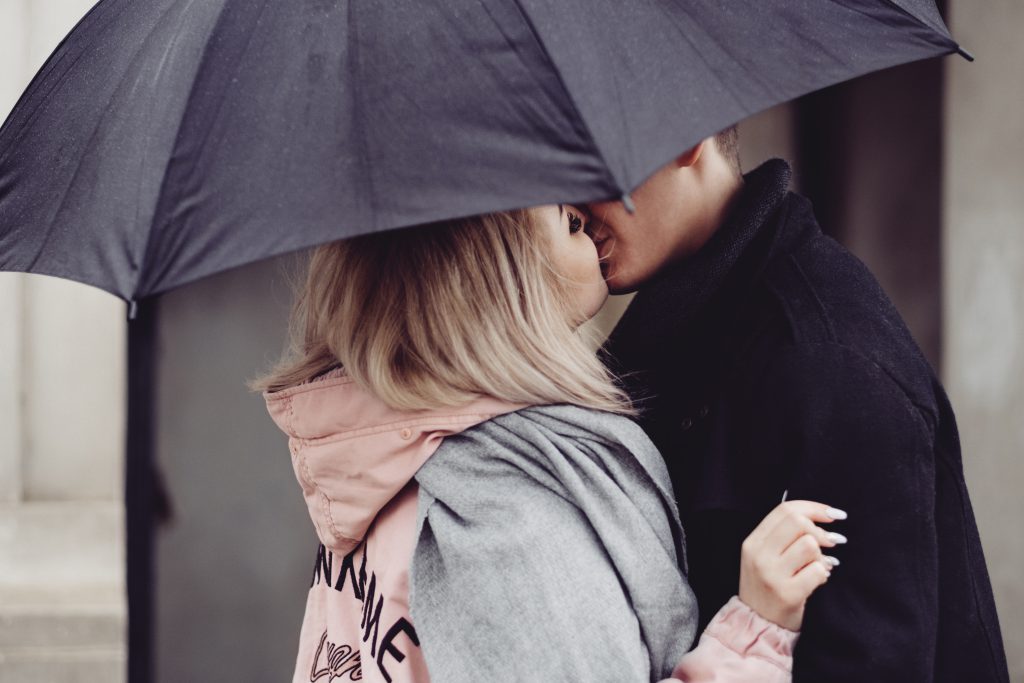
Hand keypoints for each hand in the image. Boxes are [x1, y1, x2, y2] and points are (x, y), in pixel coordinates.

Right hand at [738, 500, 846, 630]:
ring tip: (817, 566)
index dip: (813, 508)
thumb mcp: (763, 556)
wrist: (757, 624)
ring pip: (809, 545)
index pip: (784, 510)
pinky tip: (818, 580)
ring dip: (821, 556)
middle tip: (830, 541)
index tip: (832, 514)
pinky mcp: (788, 593)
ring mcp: (772, 575)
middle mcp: (759, 556)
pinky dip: (823, 574)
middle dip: (820, 530)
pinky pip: (818, 571)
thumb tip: (821, 517)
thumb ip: (782, 535)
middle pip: (798, 522)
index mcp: (752, 542)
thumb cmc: (767, 586)